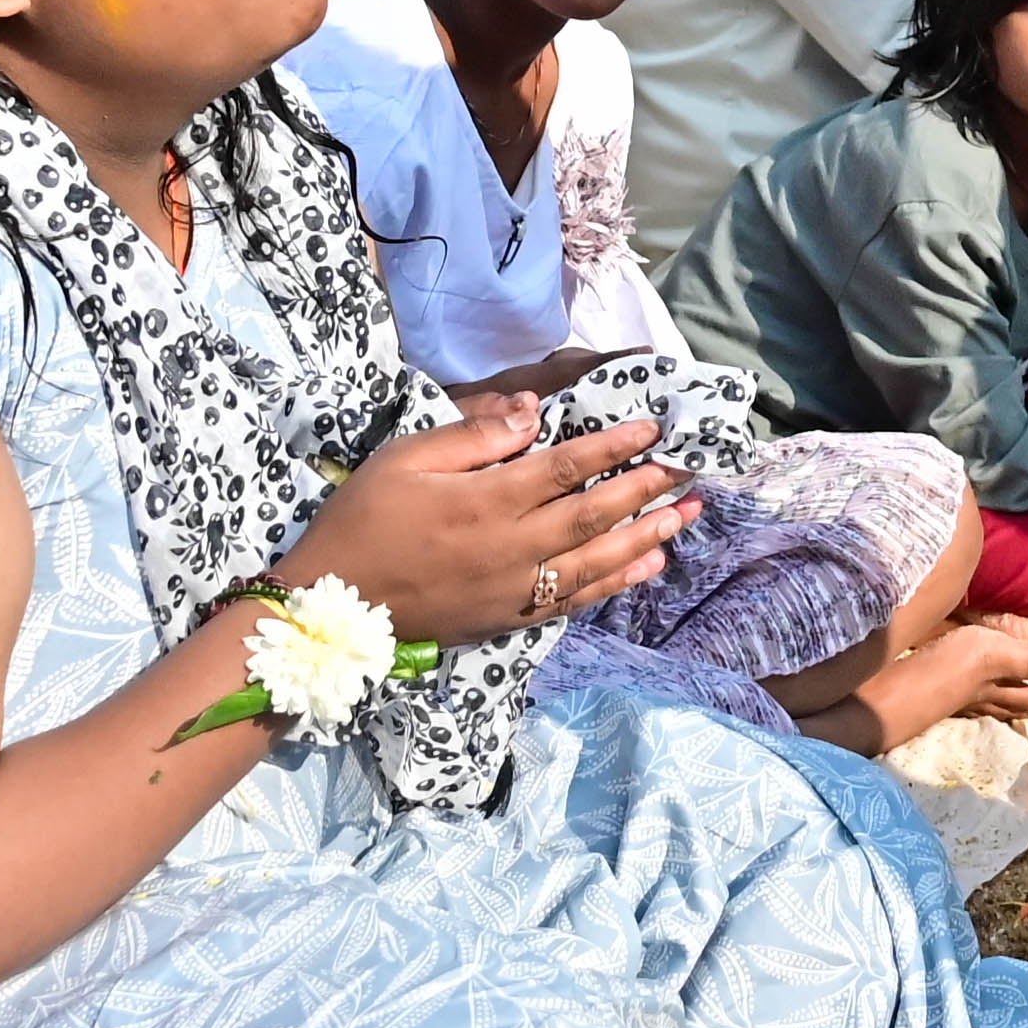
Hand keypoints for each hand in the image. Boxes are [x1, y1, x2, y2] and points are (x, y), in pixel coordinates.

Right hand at [277, 400, 693, 644]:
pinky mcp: (510, 618)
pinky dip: (616, 583)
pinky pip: (575, 600)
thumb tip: (533, 409)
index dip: (615, 446)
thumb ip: (474, 434)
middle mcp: (513, 547)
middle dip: (649, 489)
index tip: (655, 426)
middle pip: (595, 514)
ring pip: (597, 561)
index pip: (567, 467)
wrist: (335, 604)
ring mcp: (515, 589)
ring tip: (688, 515)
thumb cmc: (364, 520)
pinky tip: (647, 567)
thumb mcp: (405, 458)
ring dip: (648, 537)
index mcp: (487, 501)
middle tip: (692, 469)